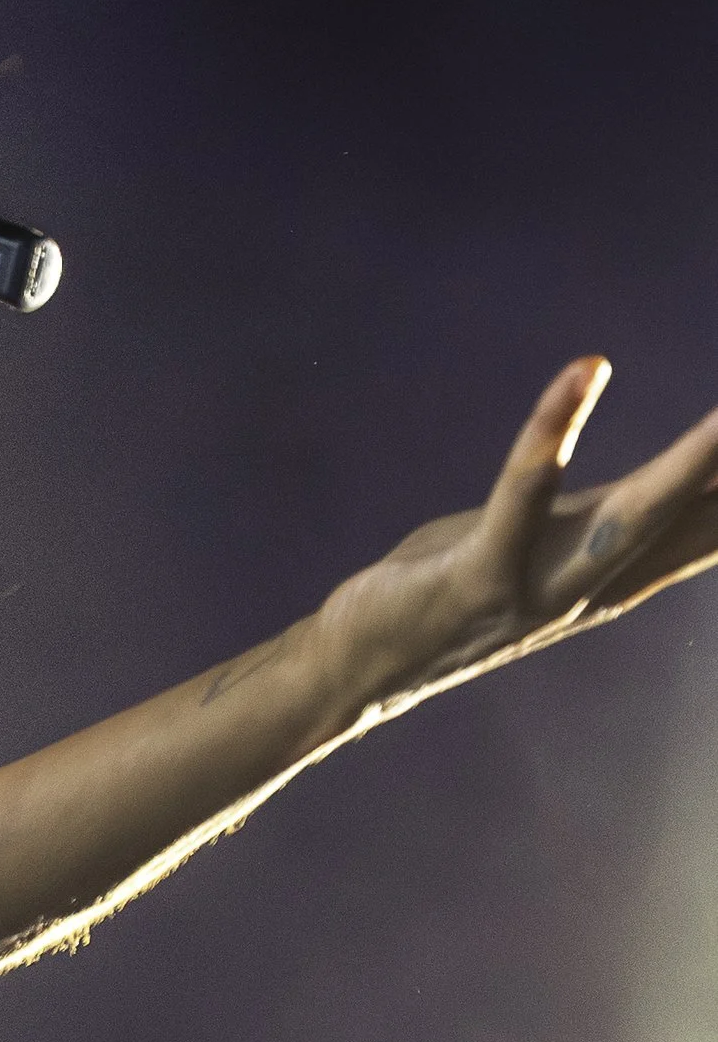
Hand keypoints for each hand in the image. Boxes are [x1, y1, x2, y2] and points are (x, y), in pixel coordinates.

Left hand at [319, 358, 717, 712]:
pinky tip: (585, 372)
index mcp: (619, 575)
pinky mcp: (479, 574)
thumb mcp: (553, 551)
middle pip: (703, 520)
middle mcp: (596, 586)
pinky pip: (524, 495)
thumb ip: (622, 524)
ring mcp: (542, 587)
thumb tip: (686, 486)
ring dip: (696, 462)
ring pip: (638, 517)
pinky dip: (555, 433)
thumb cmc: (455, 589)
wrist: (358, 669)